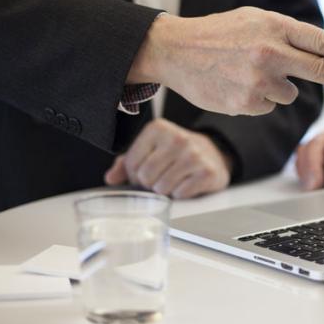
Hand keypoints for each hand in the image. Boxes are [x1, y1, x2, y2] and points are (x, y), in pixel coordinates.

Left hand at [104, 119, 230, 198]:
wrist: (213, 154)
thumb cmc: (175, 154)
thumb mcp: (150, 150)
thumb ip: (127, 162)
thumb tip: (110, 178)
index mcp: (158, 128)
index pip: (131, 163)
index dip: (134, 175)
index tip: (145, 172)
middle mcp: (177, 138)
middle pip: (146, 177)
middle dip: (149, 184)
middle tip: (159, 179)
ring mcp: (194, 155)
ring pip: (162, 188)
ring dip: (165, 191)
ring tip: (173, 180)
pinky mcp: (207, 172)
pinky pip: (180, 194)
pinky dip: (180, 194)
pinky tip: (186, 183)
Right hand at [127, 7, 323, 115]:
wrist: (175, 50)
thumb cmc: (219, 34)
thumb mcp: (255, 21)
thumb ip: (288, 36)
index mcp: (274, 26)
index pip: (323, 42)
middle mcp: (270, 52)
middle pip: (323, 71)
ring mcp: (258, 80)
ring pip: (290, 93)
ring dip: (280, 87)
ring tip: (248, 72)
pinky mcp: (247, 103)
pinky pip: (269, 105)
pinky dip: (260, 99)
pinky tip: (238, 84)